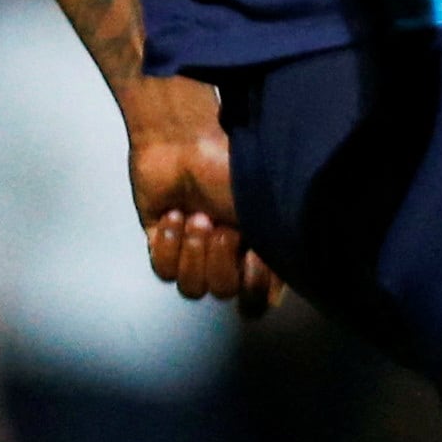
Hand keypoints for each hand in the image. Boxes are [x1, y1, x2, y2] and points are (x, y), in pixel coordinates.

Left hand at [121, 74, 282, 312]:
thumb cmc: (228, 168)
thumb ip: (278, 253)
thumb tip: (277, 294)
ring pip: (193, 288)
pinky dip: (168, 245)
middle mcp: (228, 254)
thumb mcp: (265, 211)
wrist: (182, 143)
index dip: (254, 286)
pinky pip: (164, 271)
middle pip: (224, 293)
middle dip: (219, 259)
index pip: (260, 298)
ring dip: (193, 252)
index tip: (252, 255)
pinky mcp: (163, 244)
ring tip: (195, 217)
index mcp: (259, 248)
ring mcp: (195, 251)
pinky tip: (173, 216)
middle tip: (219, 225)